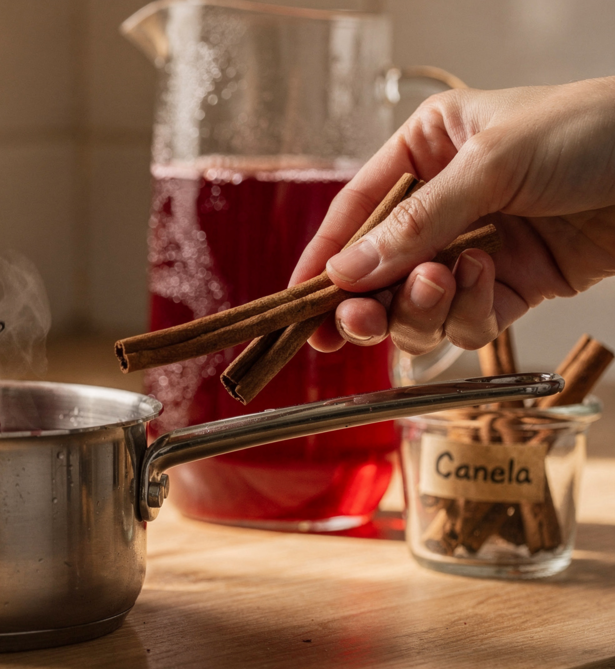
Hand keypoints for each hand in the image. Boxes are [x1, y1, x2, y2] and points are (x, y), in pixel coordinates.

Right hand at [290, 77, 614, 354]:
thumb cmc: (591, 131)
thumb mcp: (492, 165)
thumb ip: (417, 224)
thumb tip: (346, 274)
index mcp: (426, 150)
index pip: (355, 211)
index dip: (324, 259)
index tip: (298, 303)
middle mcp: (444, 202)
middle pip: (378, 271)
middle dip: (369, 300)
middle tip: (359, 321)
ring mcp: (476, 248)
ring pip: (417, 304)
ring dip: (422, 306)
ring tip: (444, 281)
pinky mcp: (512, 287)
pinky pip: (466, 319)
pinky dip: (467, 312)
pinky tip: (489, 280)